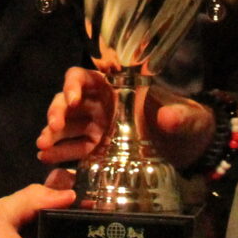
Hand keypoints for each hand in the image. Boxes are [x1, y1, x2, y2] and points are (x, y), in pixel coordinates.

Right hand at [35, 67, 214, 171]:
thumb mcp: (188, 117)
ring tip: (43, 148)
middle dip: (58, 111)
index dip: (74, 85)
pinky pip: (75, 149)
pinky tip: (47, 159)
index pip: (87, 78)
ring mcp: (99, 128)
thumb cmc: (190, 123)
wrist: (194, 149)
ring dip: (53, 134)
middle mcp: (104, 105)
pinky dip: (61, 153)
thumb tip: (167, 117)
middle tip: (53, 127)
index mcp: (119, 88)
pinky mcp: (100, 150)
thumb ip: (178, 116)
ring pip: (68, 125)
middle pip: (70, 101)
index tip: (73, 99)